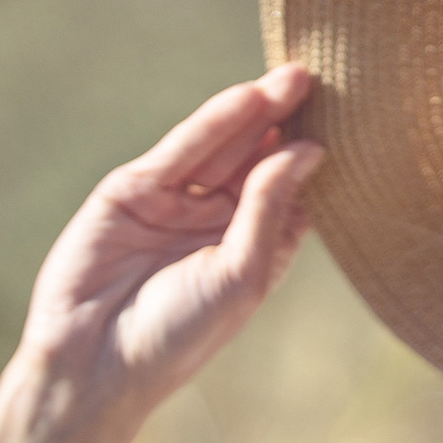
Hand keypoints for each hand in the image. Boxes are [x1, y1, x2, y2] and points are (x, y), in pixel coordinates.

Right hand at [15, 64, 322, 421]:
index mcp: (250, 252)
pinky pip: (180, 152)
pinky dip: (213, 124)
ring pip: (220, 149)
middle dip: (284, 123)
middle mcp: (214, 224)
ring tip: (291, 80)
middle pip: (256, 162)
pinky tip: (246, 100)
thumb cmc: (179, 335)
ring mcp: (173, 205)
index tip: (349, 121)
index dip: (311, 159)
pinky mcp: (132, 193)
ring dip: (253, 114)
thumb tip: (309, 150)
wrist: (94, 362)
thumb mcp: (241, 274)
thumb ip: (271, 207)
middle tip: (315, 81)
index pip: (288, 193)